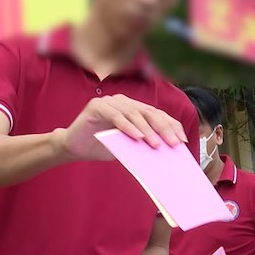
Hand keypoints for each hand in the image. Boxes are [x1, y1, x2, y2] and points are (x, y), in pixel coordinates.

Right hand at [58, 94, 187, 161]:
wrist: (73, 147)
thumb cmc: (100, 146)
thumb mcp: (125, 146)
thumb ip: (140, 144)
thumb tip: (163, 153)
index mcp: (133, 108)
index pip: (157, 114)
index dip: (171, 126)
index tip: (182, 141)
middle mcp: (124, 101)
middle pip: (149, 112)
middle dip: (163, 128)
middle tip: (174, 143)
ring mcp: (110, 102)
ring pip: (134, 113)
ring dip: (146, 129)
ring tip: (156, 144)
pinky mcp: (97, 106)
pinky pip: (116, 115)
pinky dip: (127, 126)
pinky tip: (136, 137)